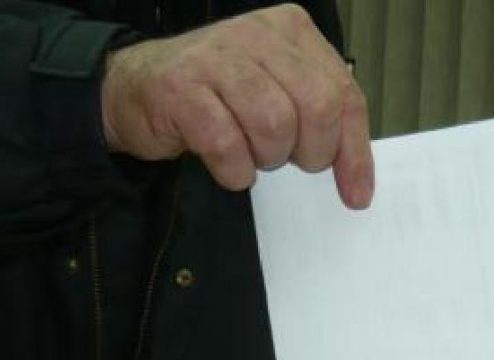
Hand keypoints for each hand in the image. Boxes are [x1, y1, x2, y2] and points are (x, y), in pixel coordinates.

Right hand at [101, 3, 373, 208]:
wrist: (135, 89)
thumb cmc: (216, 97)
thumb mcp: (278, 94)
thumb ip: (320, 121)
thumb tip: (358, 184)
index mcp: (290, 30)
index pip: (344, 93)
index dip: (354, 151)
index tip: (356, 194)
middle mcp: (256, 35)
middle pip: (317, 107)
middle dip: (310, 152)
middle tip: (286, 160)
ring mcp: (216, 58)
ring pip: (275, 124)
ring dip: (266, 157)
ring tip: (249, 153)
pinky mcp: (181, 89)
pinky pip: (227, 145)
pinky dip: (233, 170)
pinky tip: (226, 164)